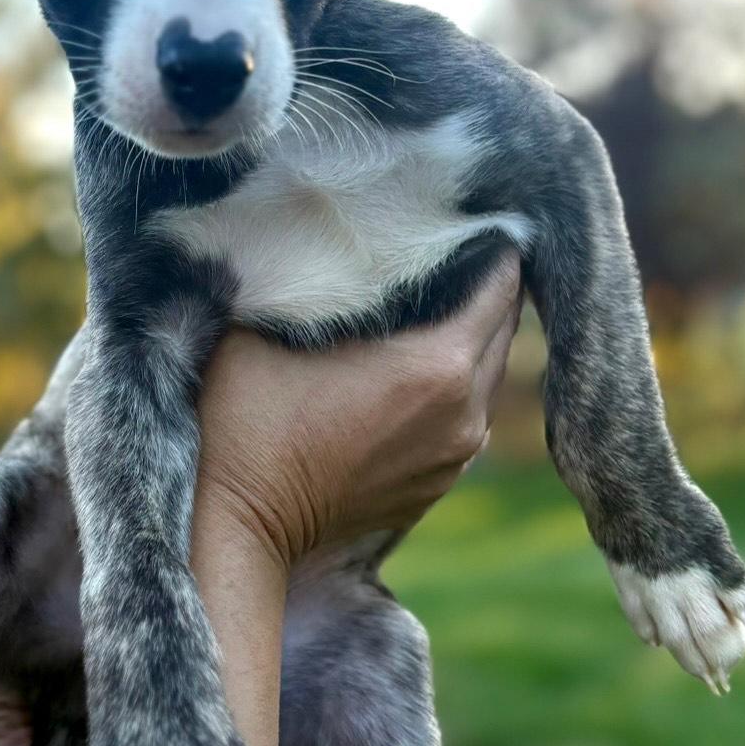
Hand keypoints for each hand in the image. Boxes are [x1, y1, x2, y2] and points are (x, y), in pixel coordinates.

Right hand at [195, 254, 522, 567]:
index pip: (498, 286)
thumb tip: (321, 229)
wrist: (241, 526)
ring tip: (439, 305)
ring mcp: (457, 455)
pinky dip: (454, 386)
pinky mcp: (439, 484)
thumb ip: (307, 274)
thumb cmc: (245, 420)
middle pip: (503, 330)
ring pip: (488, 376)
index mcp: (436, 366)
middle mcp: (464, 413)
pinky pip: (468, 417)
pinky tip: (417, 367)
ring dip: (471, 341)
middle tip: (458, 251)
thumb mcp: (264, 324)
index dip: (490, 246)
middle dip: (486, 290)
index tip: (473, 218)